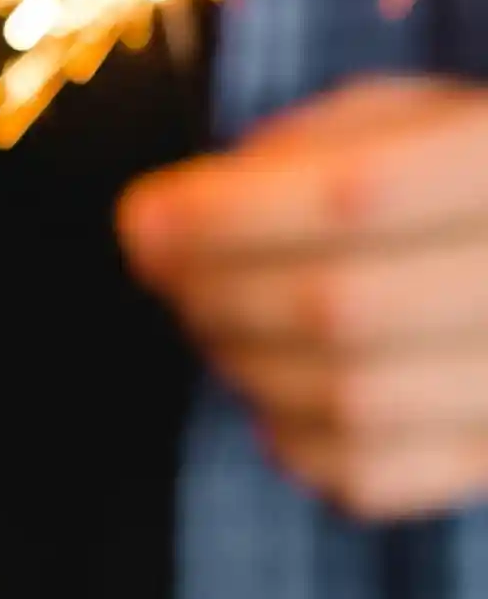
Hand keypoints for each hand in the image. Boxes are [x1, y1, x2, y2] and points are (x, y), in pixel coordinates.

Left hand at [121, 76, 487, 518]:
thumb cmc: (469, 178)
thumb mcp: (418, 120)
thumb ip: (315, 145)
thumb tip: (175, 215)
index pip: (359, 194)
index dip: (228, 214)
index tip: (143, 216)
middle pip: (341, 307)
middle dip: (218, 290)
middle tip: (163, 270)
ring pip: (351, 401)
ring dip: (243, 362)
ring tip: (210, 321)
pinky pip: (372, 477)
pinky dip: (293, 441)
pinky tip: (273, 398)